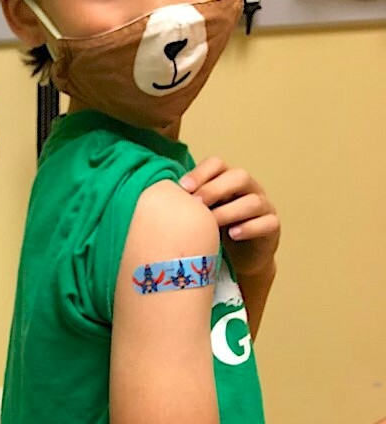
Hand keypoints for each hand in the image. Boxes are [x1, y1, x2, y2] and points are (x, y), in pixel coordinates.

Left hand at [180, 158, 279, 276]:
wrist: (240, 259)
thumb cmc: (215, 232)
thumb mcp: (199, 216)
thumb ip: (187, 205)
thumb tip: (152, 200)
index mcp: (227, 181)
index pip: (218, 164)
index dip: (201, 172)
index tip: (182, 187)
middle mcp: (248, 189)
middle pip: (239, 176)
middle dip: (215, 189)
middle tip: (196, 204)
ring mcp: (263, 207)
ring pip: (253, 201)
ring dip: (230, 211)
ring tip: (212, 223)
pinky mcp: (272, 227)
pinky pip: (267, 223)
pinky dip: (250, 227)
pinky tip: (233, 235)